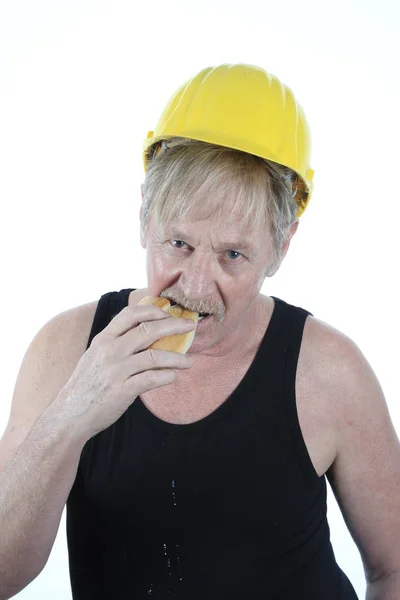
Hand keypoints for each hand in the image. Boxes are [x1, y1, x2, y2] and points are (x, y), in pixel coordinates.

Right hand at [53, 304, 194, 439]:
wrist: (70, 415)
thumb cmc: (86, 385)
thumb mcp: (94, 356)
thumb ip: (115, 343)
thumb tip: (142, 331)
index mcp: (103, 339)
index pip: (130, 314)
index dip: (153, 310)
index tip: (168, 312)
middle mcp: (110, 351)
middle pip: (148, 330)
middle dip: (173, 325)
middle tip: (189, 326)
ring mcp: (116, 370)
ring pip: (155, 356)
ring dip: (177, 358)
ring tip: (188, 362)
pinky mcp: (123, 390)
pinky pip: (152, 379)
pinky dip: (166, 376)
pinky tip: (173, 376)